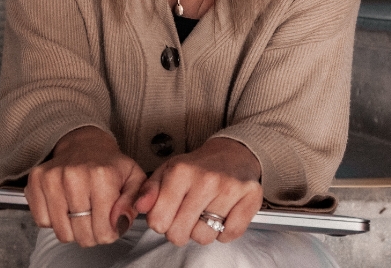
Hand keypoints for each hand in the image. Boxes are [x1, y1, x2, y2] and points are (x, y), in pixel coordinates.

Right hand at [26, 126, 146, 246]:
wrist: (85, 145)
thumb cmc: (110, 166)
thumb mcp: (134, 180)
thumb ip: (134, 203)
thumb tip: (120, 222)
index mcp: (102, 175)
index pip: (104, 231)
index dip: (110, 234)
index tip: (110, 224)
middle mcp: (74, 175)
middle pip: (82, 235)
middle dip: (92, 235)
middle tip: (96, 219)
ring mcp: (52, 177)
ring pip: (61, 232)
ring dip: (73, 230)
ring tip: (81, 213)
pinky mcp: (36, 180)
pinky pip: (42, 221)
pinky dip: (54, 221)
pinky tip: (64, 207)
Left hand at [133, 137, 263, 245]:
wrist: (232, 153)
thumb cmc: (198, 166)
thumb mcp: (167, 171)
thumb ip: (149, 190)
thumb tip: (140, 207)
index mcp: (181, 171)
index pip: (158, 221)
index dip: (160, 222)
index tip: (167, 214)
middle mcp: (205, 179)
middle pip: (179, 233)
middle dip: (179, 230)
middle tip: (186, 216)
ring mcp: (229, 188)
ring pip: (204, 237)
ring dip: (202, 231)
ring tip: (204, 213)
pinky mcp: (250, 197)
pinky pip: (229, 234)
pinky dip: (224, 231)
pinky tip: (222, 215)